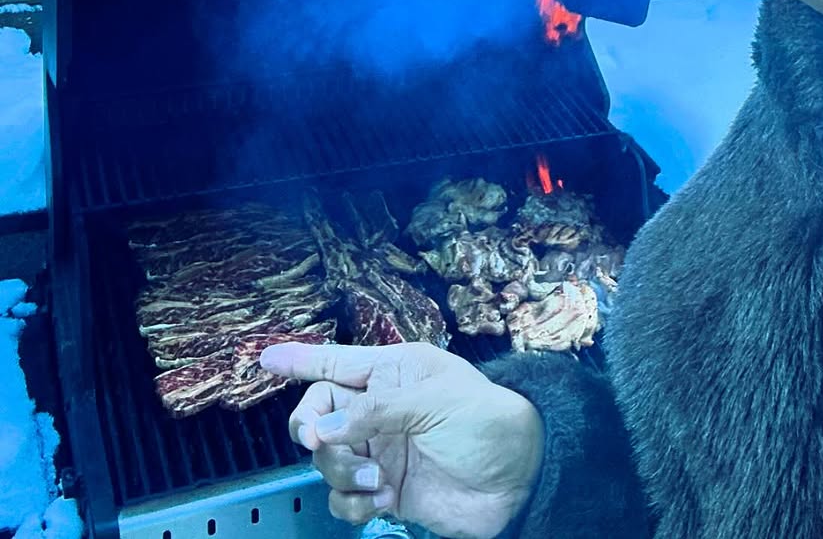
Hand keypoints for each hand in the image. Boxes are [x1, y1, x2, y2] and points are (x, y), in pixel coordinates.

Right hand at [260, 340, 543, 537]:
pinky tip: (383, 500)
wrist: (520, 478)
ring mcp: (379, 451)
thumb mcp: (436, 402)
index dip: (300, 359)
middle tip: (318, 442)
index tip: (264, 359)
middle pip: (318, 413)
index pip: (336, 361)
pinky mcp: (384, 491)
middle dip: (310, 427)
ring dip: (341, 471)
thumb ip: (378, 412)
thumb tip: (323, 427)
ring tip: (376, 480)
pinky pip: (344, 499)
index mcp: (393, 372)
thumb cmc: (486, 420)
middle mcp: (378, 410)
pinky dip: (354, 504)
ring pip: (327, 459)